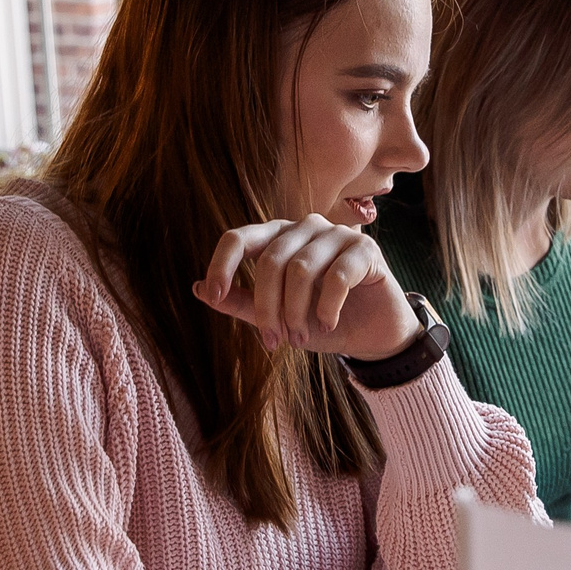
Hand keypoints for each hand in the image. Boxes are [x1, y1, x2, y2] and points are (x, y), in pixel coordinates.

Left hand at [192, 215, 419, 361]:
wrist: (372, 336)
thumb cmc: (320, 322)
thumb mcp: (276, 318)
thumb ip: (241, 302)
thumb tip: (198, 289)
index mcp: (278, 238)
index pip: (239, 237)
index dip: (221, 264)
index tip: (212, 295)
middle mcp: (305, 228)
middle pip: (271, 260)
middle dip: (268, 307)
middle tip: (274, 341)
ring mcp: (336, 234)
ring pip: (300, 269)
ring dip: (296, 312)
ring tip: (301, 338)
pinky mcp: (365, 248)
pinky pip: (336, 276)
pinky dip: (327, 307)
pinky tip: (329, 323)